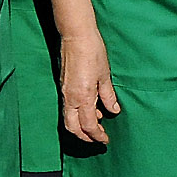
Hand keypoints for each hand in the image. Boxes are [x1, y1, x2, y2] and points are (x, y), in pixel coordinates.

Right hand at [58, 30, 119, 144]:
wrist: (76, 36)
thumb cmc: (93, 52)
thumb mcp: (105, 75)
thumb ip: (108, 96)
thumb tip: (113, 111)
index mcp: (82, 97)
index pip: (88, 125)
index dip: (97, 135)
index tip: (105, 140)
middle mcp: (70, 98)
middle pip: (73, 128)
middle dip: (84, 137)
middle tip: (98, 139)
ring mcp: (64, 92)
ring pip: (68, 119)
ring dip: (80, 127)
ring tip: (96, 126)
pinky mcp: (63, 86)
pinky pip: (67, 108)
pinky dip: (77, 115)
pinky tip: (90, 110)